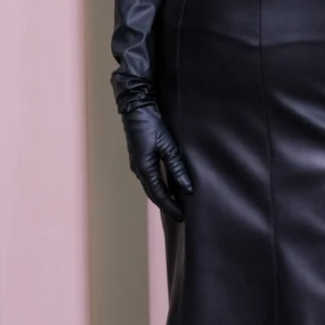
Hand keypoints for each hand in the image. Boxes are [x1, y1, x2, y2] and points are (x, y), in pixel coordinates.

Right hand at [121, 100, 192, 220]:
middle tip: (180, 215)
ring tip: (175, 204)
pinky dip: (159, 186)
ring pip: (150, 186)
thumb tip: (188, 189)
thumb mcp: (168, 146)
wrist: (136, 107)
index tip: (182, 217)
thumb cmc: (151, 124)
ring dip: (162, 196)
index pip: (159, 195)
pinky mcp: (139, 157)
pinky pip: (150, 178)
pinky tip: (168, 186)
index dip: (171, 207)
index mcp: (144, 168)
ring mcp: (137, 164)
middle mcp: (138, 169)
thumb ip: (178, 168)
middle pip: (153, 194)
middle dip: (166, 205)